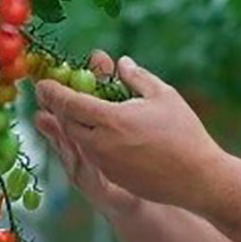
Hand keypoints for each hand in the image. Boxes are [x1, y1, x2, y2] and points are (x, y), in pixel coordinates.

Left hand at [36, 52, 226, 211]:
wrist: (199, 178)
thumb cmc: (184, 132)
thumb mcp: (163, 95)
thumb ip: (137, 77)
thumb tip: (120, 62)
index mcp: (110, 119)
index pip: (70, 103)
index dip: (53, 92)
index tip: (42, 84)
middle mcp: (101, 144)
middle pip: (68, 124)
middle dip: (59, 109)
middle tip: (54, 96)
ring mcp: (106, 164)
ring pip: (78, 142)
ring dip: (72, 126)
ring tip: (72, 113)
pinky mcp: (114, 178)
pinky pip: (93, 156)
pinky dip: (88, 142)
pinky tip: (98, 134)